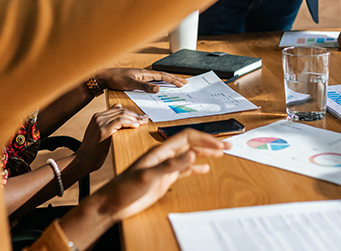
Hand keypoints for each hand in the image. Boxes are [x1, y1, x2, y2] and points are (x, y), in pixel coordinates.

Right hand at [77, 104, 148, 171]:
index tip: (140, 116)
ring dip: (135, 118)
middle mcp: (98, 117)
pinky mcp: (103, 129)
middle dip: (135, 114)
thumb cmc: (93, 151)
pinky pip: (120, 121)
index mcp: (97, 116)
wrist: (83, 161)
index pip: (118, 109)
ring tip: (144, 122)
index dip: (131, 112)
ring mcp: (100, 122)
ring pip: (122, 114)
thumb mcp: (101, 135)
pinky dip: (129, 122)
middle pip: (121, 111)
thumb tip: (121, 119)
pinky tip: (136, 126)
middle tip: (146, 118)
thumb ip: (109, 125)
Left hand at [96, 68, 186, 92]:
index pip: (162, 76)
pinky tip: (160, 85)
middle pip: (163, 75)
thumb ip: (145, 87)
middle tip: (184, 82)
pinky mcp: (137, 79)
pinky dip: (160, 82)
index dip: (173, 80)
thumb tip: (158, 89)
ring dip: (168, 79)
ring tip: (176, 82)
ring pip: (158, 77)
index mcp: (144, 73)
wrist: (105, 77)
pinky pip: (152, 80)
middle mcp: (144, 73)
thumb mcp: (131, 84)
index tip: (182, 84)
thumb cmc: (116, 79)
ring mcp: (141, 75)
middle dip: (174, 78)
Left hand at [97, 129, 228, 221]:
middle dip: (209, 143)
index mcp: (161, 151)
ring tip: (221, 153)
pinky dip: (196, 167)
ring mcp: (165, 167)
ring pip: (190, 155)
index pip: (187, 138)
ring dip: (205, 153)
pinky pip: (184, 169)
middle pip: (191, 144)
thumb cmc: (125, 188)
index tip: (219, 144)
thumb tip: (193, 155)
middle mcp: (164, 156)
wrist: (112, 203)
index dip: (204, 139)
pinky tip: (204, 169)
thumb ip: (171, 166)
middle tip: (227, 145)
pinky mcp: (164, 178)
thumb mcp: (148, 176)